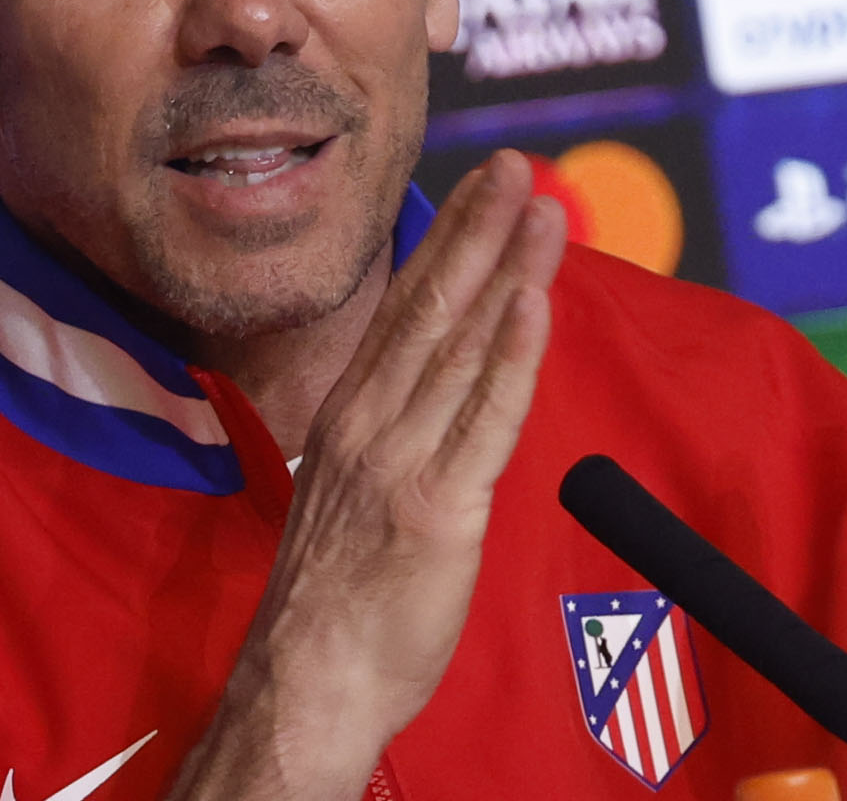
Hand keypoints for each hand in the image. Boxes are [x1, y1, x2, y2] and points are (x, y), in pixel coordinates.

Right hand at [168, 150, 566, 800]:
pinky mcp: (438, 508)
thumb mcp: (349, 492)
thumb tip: (434, 391)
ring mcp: (401, 460)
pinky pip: (485, 419)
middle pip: (432, 306)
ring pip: (463, 346)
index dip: (446, 240)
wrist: (306, 681)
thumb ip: (391, 435)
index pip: (405, 306)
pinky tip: (533, 302)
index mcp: (351, 414)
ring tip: (540, 208)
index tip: (480, 186)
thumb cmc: (334, 600)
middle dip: (476, 229)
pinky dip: (511, 355)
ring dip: (507, 270)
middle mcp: (371, 422)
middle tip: (513, 165)